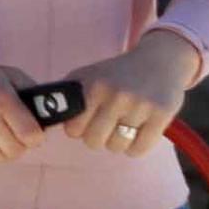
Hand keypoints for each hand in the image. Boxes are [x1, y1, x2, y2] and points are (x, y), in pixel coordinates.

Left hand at [58, 27, 201, 156]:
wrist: (160, 59)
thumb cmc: (118, 72)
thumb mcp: (89, 74)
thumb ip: (68, 94)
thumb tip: (47, 118)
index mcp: (94, 85)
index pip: (73, 129)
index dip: (79, 128)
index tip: (88, 120)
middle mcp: (116, 95)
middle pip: (94, 141)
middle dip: (98, 137)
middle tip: (107, 125)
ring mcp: (140, 105)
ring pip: (116, 147)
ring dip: (118, 142)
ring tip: (124, 127)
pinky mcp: (161, 115)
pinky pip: (139, 150)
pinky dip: (136, 147)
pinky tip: (139, 132)